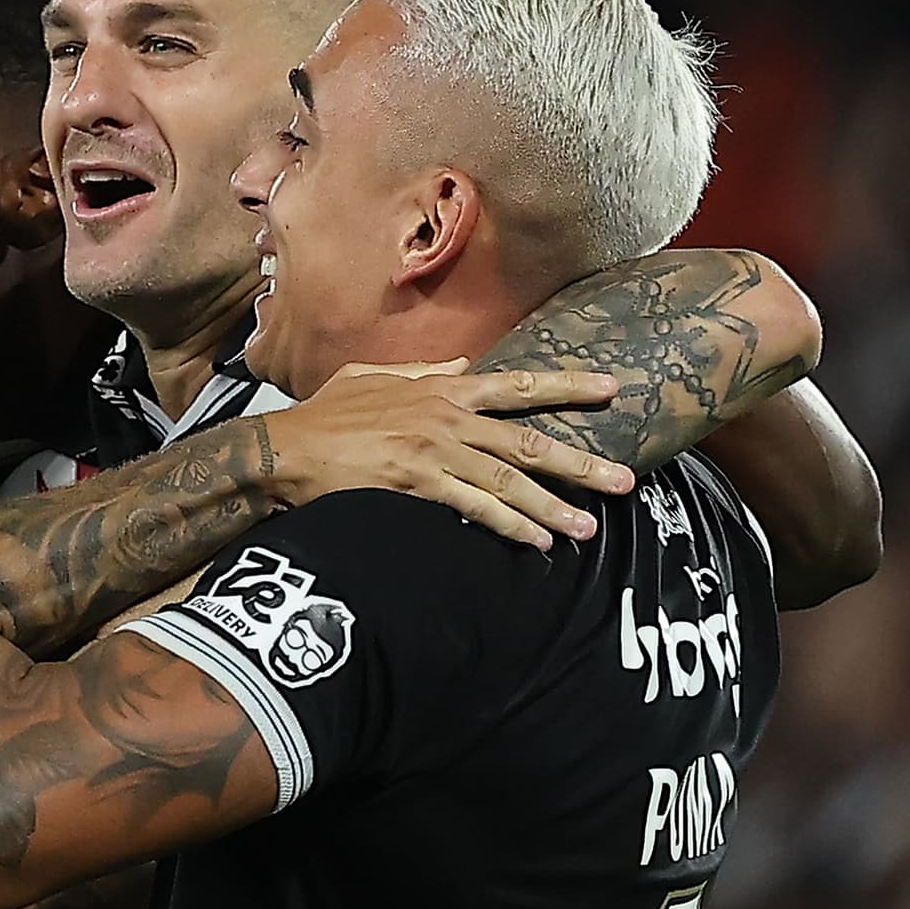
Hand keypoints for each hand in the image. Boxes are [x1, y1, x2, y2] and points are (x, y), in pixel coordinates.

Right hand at [264, 364, 632, 546]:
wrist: (285, 449)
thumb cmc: (324, 416)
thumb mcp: (373, 378)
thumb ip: (423, 372)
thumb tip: (465, 367)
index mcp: (441, 389)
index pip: (519, 384)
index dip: (568, 385)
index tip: (611, 388)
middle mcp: (447, 418)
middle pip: (529, 440)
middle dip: (580, 462)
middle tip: (624, 480)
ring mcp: (434, 452)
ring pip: (509, 480)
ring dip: (553, 506)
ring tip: (589, 526)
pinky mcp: (417, 485)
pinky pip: (476, 509)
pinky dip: (510, 526)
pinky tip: (537, 542)